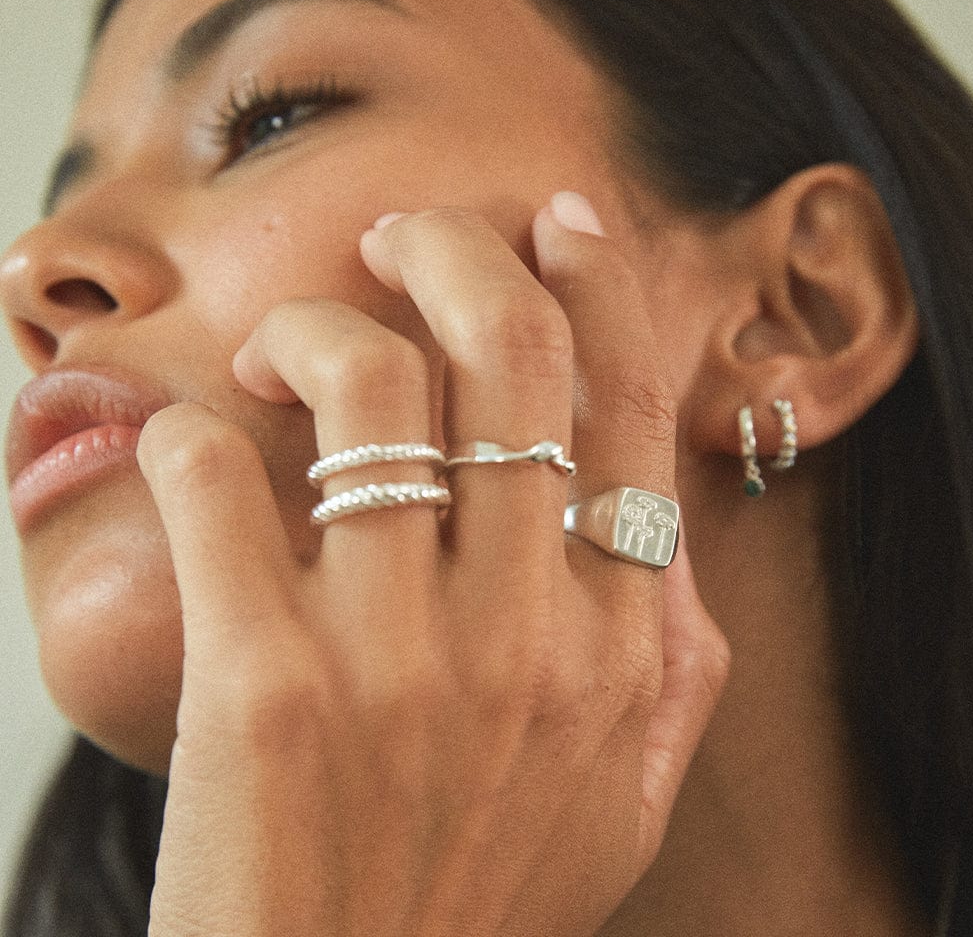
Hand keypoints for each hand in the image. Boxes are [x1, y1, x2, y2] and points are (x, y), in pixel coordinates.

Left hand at [137, 199, 729, 936]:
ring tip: (282, 349)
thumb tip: (658, 510)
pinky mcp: (260, 690)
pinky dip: (189, 435)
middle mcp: (527, 637)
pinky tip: (190, 448)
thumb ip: (670, 646)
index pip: (626, 409)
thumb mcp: (628, 783)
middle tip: (398, 239)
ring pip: (365, 389)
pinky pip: (215, 483)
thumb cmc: (483, 892)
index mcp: (620, 648)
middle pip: (507, 353)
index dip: (598, 287)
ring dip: (313, 330)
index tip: (560, 216)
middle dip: (451, 249)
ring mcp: (393, 661)